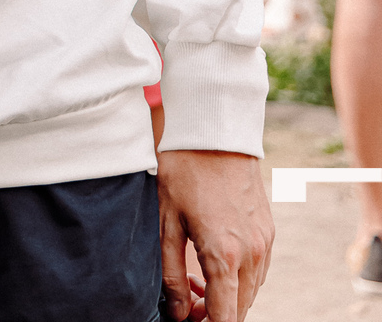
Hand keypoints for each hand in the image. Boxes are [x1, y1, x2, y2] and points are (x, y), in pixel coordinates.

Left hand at [157, 151, 272, 321]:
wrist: (215, 131)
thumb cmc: (185, 171)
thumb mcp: (167, 222)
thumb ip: (171, 274)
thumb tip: (177, 312)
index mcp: (224, 255)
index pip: (224, 319)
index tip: (188, 320)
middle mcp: (252, 255)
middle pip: (239, 311)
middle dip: (213, 314)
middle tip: (184, 299)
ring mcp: (264, 243)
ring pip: (250, 293)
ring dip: (226, 297)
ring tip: (195, 277)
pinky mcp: (268, 231)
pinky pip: (258, 271)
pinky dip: (239, 278)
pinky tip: (215, 261)